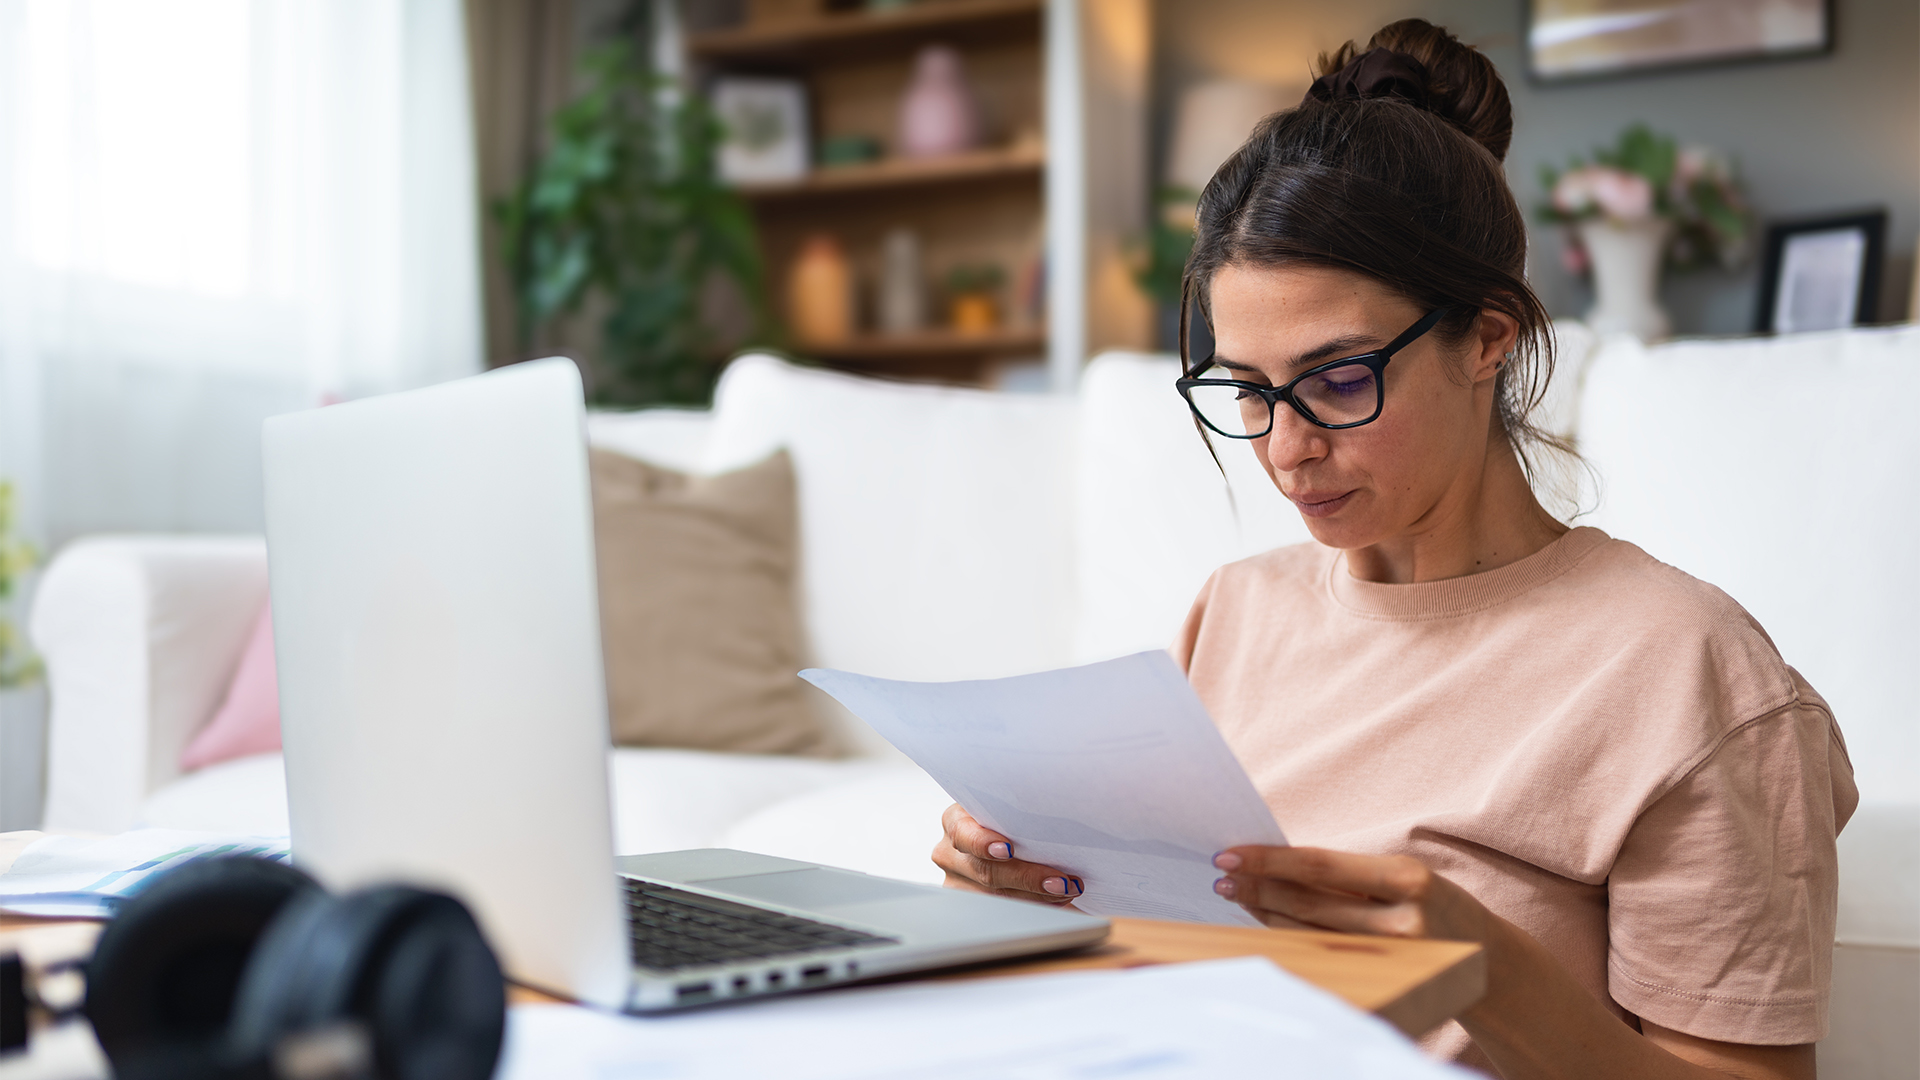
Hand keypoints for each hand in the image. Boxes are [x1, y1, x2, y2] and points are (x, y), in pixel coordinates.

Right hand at [932, 803, 1083, 904]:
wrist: (1010, 833)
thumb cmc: (1011, 817)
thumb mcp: (1008, 805)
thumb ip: (1019, 809)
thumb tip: (1053, 809)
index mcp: (955, 820)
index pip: (962, 833)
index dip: (983, 842)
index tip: (1008, 850)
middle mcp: (950, 852)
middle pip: (985, 871)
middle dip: (1028, 878)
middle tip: (1060, 882)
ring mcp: (957, 881)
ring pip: (996, 896)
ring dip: (1037, 895)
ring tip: (1066, 890)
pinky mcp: (971, 902)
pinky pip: (1002, 909)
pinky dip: (1034, 904)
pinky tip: (1056, 900)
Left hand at [1210, 845, 1490, 942]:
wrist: (1489, 960)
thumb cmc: (1433, 904)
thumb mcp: (1402, 877)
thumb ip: (1348, 875)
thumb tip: (1275, 864)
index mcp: (1406, 877)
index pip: (1320, 866)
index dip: (1269, 861)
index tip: (1229, 855)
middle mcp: (1402, 919)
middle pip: (1308, 902)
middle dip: (1257, 888)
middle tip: (1221, 877)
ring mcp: (1393, 956)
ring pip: (1308, 932)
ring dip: (1265, 913)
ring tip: (1236, 895)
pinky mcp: (1383, 977)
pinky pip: (1322, 953)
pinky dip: (1289, 936)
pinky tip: (1266, 923)